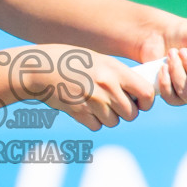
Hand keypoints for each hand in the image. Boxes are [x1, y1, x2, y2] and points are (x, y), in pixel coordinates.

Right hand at [25, 44, 156, 131]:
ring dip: (108, 117)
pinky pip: (97, 126)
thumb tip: (140, 93)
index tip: (141, 102)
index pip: (146, 93)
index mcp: (114, 70)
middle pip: (132, 113)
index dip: (147, 101)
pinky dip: (93, 121)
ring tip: (96, 102)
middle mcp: (106, 86)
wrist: (40, 69)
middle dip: (126, 112)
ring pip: (114, 122)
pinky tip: (84, 107)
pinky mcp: (79, 113)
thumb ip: (119, 75)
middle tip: (116, 103)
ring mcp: (92, 101)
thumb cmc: (72, 61)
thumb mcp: (99, 60)